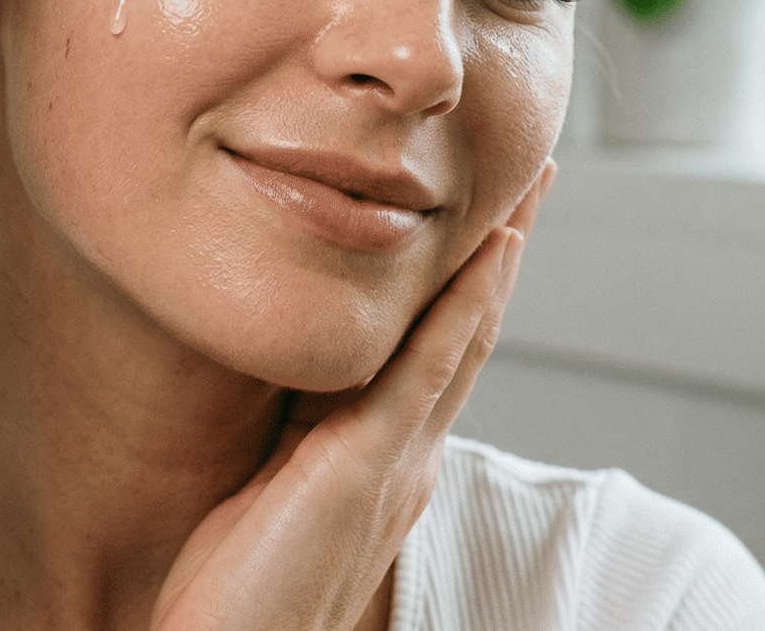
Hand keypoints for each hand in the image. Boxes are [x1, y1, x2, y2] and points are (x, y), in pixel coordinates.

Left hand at [151, 176, 545, 630]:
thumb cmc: (231, 596)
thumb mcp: (267, 488)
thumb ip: (289, 434)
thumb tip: (281, 375)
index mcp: (387, 462)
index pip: (441, 351)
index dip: (470, 281)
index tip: (489, 218)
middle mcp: (409, 458)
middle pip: (472, 331)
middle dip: (504, 251)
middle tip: (533, 175)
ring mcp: (397, 463)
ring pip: (465, 338)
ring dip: (498, 258)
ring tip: (527, 188)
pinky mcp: (368, 469)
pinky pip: (426, 371)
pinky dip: (461, 308)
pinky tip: (487, 253)